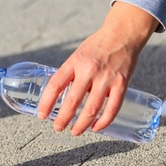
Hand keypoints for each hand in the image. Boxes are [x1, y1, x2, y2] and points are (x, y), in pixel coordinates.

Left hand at [37, 3, 157, 134]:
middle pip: (72, 101)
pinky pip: (112, 108)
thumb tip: (59, 95)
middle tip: (58, 127)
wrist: (123, 34)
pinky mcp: (122, 84)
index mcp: (74, 62)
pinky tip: (96, 127)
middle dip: (63, 118)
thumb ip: (70, 73)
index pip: (55, 85)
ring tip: (75, 131)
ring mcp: (106, 78)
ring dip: (82, 124)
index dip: (46, 103)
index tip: (42, 114)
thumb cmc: (97, 45)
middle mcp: (89, 71)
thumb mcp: (77, 55)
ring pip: (91, 108)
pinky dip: (104, 121)